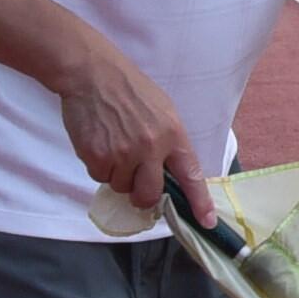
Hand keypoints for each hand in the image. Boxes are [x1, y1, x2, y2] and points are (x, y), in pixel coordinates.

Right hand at [60, 38, 214, 225]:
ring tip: (115, 146)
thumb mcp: (164, 112)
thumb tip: (169, 175)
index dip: (199, 202)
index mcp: (173, 135)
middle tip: (136, 180)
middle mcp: (150, 148)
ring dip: (118, 175)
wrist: (93, 75)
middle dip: (143, 196)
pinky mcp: (97, 157)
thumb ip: (169, 143)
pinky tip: (100, 143)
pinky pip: (100, 177)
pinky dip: (100, 166)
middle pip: (149, 195)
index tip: (206, 223)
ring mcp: (122, 154)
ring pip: (122, 187)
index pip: (191, 176)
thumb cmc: (131, 91)